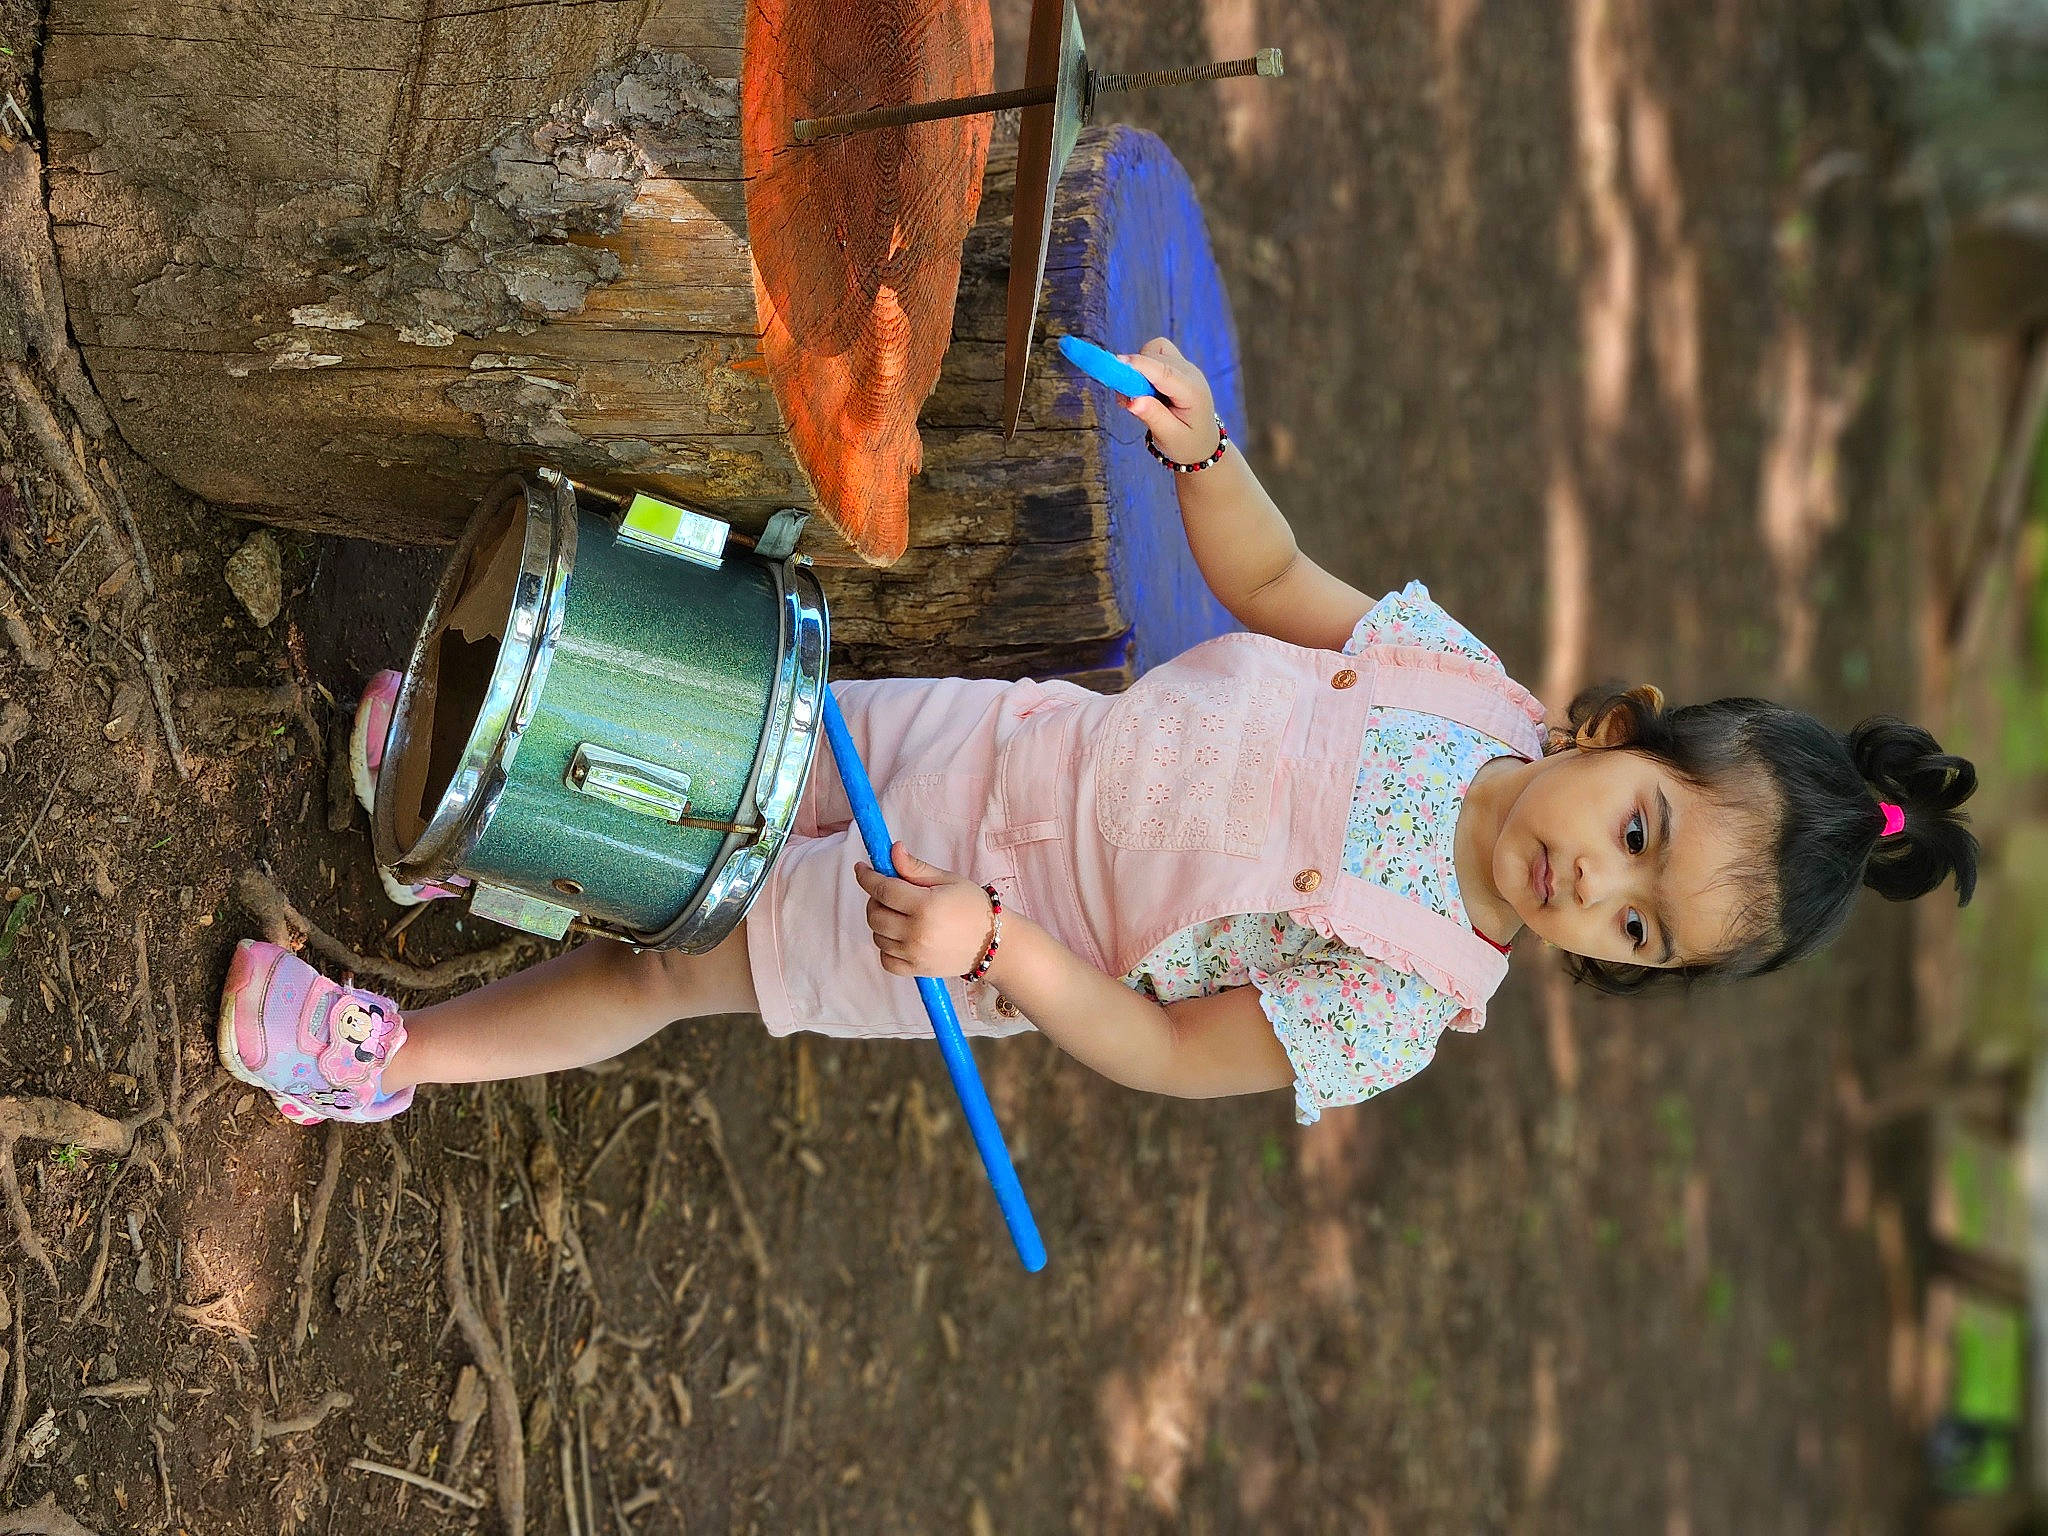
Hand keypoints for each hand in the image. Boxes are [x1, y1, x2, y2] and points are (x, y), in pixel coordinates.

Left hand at [853, 845, 996, 978]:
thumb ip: (916, 867)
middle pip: (875, 914)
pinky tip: (900, 936)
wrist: (994, 943)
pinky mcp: (917, 970)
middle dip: (875, 899)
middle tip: (890, 892)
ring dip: (881, 922)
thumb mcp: (947, 880)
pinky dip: (887, 947)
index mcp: (925, 905)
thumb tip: (892, 850)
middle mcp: (916, 932)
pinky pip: (886, 959)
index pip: (883, 888)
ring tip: (900, 914)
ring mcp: (915, 954)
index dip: (867, 877)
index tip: (862, 869)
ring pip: (878, 936)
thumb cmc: (973, 906)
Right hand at [1117, 337, 1219, 462]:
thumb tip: (1133, 401)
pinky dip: (1142, 367)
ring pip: (1154, 350)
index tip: (1116, 364)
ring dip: (1139, 367)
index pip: (1164, 372)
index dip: (1140, 366)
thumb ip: (1153, 417)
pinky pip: (1154, 354)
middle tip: (1125, 400)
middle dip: (1134, 372)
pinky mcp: (1176, 365)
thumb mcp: (1170, 437)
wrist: (1202, 441)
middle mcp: (1190, 373)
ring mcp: (1184, 367)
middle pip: (1156, 357)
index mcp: (1193, 392)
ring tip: (1136, 395)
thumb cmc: (1187, 442)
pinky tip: (1142, 389)